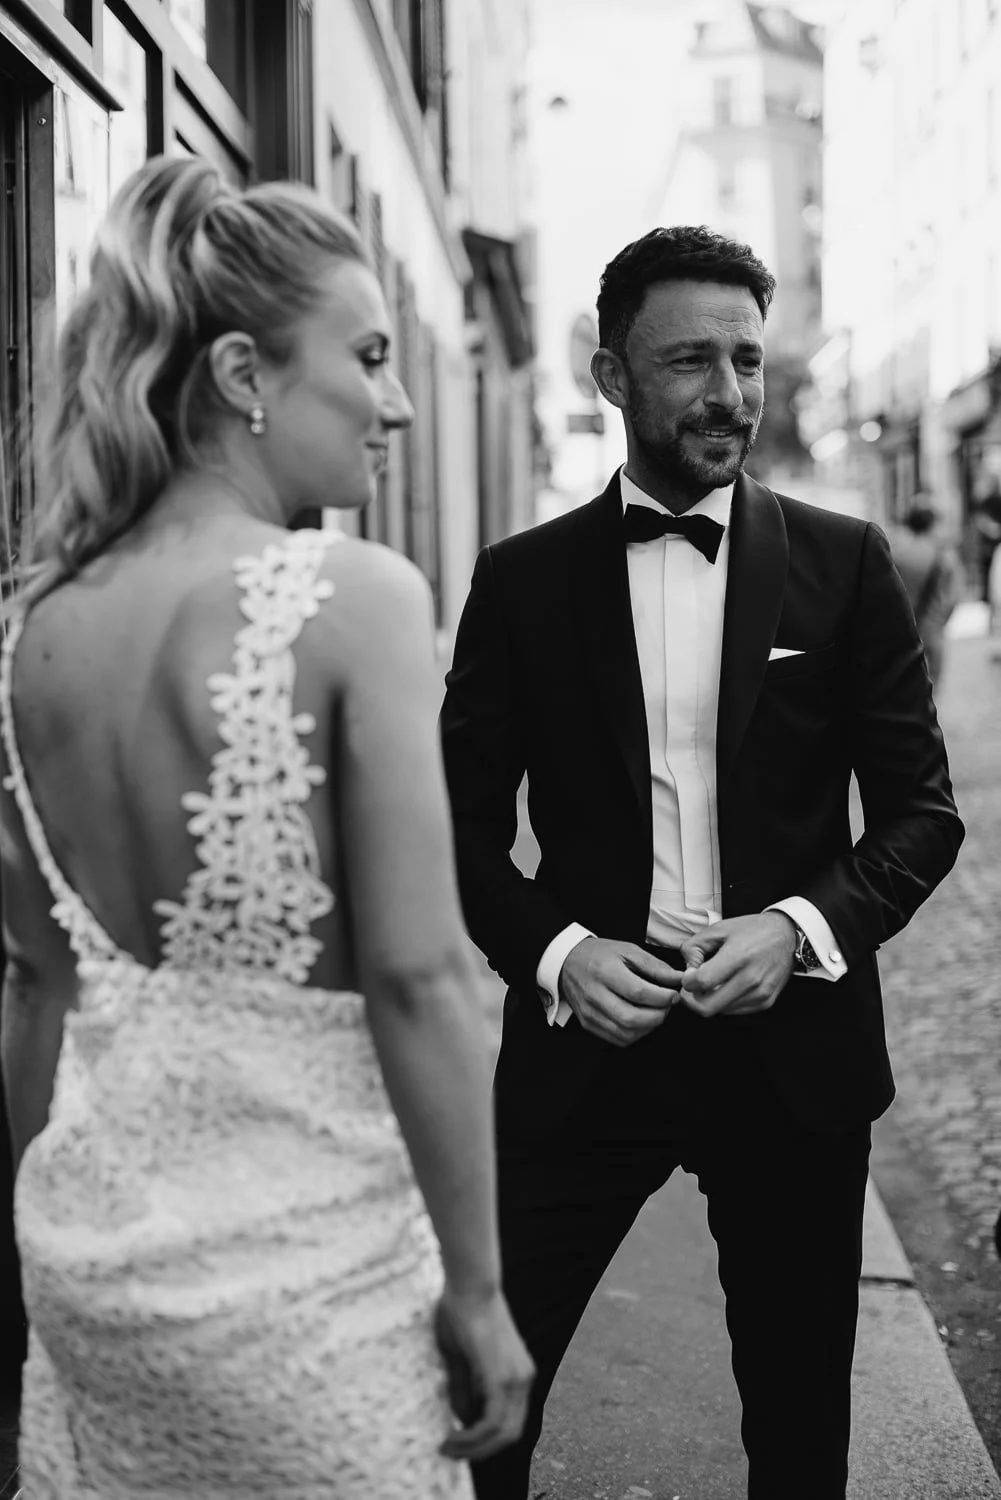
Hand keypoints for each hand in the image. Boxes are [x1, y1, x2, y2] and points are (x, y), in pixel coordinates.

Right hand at [435, 1285, 534, 1462]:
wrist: (470, 1284)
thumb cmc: (462, 1312)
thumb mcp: (461, 1357)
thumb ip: (464, 1387)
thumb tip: (463, 1418)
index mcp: (517, 1373)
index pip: (509, 1420)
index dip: (485, 1439)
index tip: (457, 1442)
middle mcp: (523, 1378)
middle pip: (510, 1434)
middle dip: (480, 1451)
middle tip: (452, 1453)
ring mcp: (517, 1378)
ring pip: (504, 1432)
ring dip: (475, 1448)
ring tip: (448, 1448)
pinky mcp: (503, 1376)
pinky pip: (494, 1420)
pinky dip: (474, 1435)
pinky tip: (453, 1435)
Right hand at [558, 936, 682, 1046]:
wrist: (567, 962)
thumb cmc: (600, 954)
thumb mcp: (628, 950)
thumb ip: (655, 966)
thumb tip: (678, 979)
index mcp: (605, 972)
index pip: (638, 992)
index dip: (662, 997)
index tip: (673, 995)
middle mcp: (594, 995)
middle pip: (632, 1018)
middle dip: (658, 1016)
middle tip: (666, 1006)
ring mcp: (589, 1013)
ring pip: (626, 1033)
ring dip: (648, 1027)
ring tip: (655, 1013)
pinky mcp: (588, 1024)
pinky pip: (618, 1039)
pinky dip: (636, 1034)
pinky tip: (641, 1021)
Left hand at [677, 913, 796, 1018]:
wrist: (787, 936)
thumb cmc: (753, 930)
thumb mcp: (719, 928)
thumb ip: (694, 946)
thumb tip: (687, 969)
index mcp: (738, 956)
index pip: (701, 982)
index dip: (687, 981)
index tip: (688, 975)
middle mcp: (750, 978)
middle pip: (707, 1007)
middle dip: (692, 999)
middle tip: (692, 987)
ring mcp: (760, 993)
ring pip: (719, 1011)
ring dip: (710, 1000)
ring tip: (713, 982)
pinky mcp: (765, 1002)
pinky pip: (735, 1010)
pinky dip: (725, 1002)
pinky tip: (727, 986)